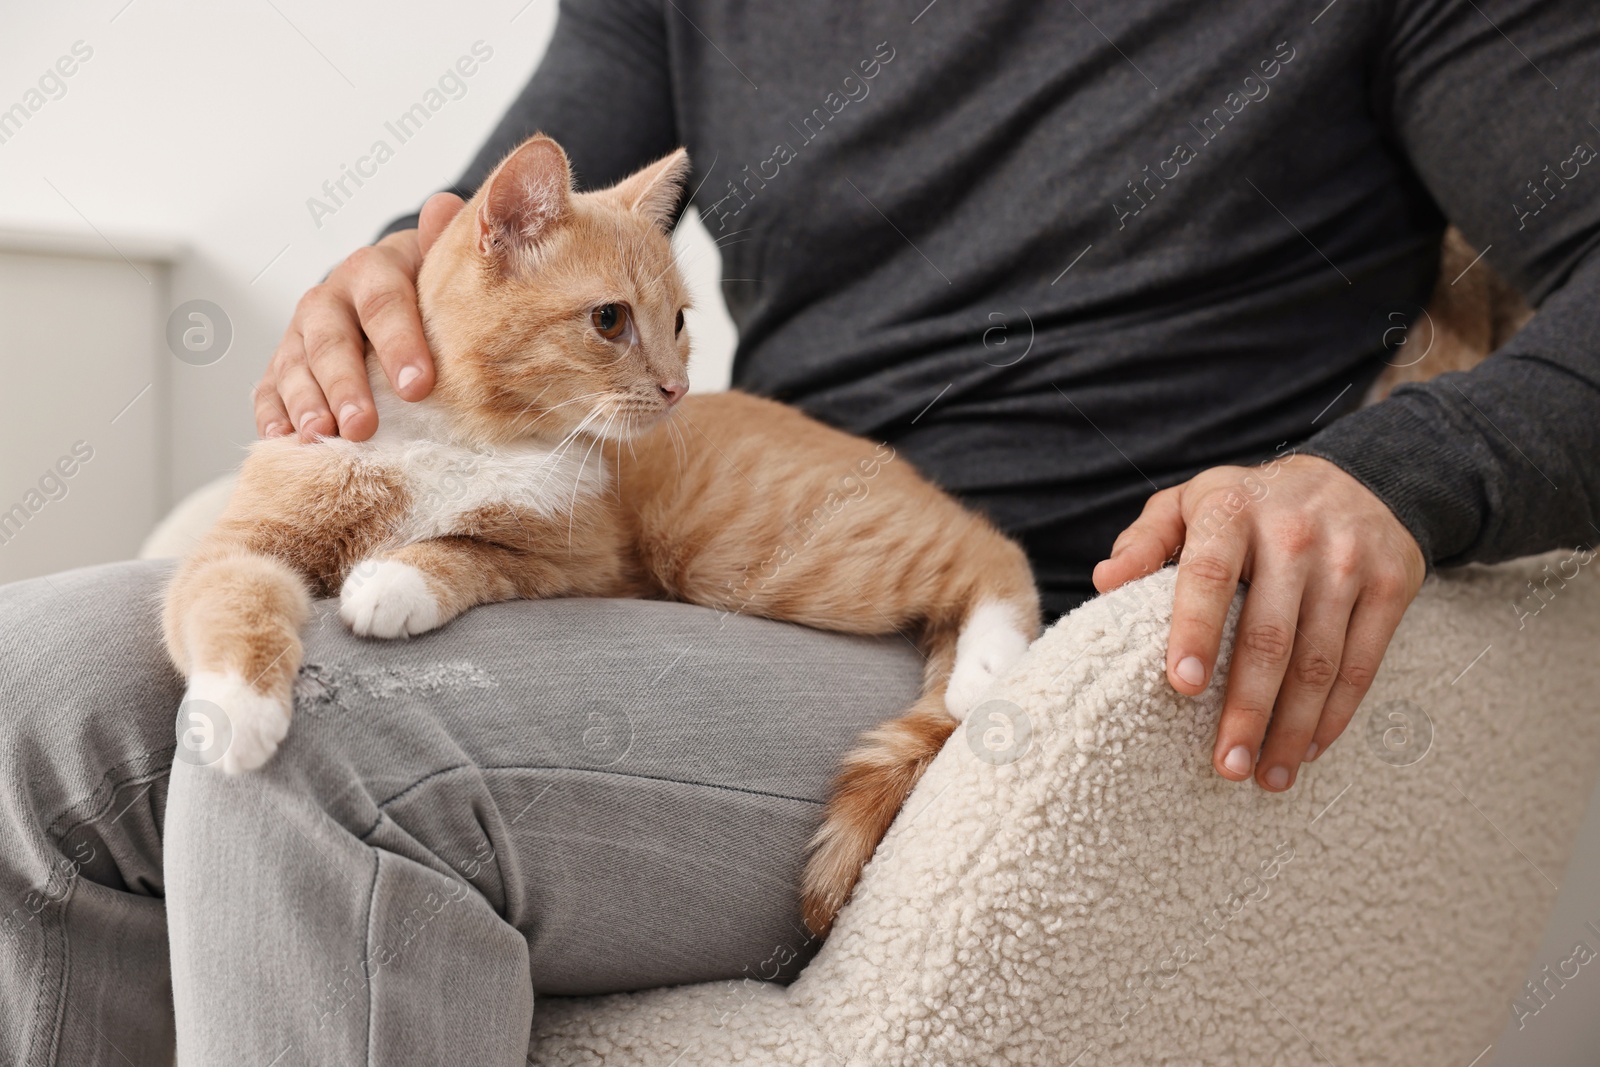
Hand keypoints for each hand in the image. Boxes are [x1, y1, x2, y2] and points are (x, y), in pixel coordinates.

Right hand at [253, 192, 465, 440]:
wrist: (391, 294)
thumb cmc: (426, 291)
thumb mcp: (440, 265)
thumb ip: (445, 244)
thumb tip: (445, 206)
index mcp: (372, 271)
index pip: (384, 302)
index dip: (399, 343)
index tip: (419, 386)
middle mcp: (330, 299)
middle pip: (332, 341)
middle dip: (345, 385)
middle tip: (362, 426)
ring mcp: (300, 335)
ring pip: (295, 366)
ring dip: (306, 404)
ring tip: (321, 437)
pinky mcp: (282, 367)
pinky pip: (268, 390)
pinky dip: (272, 416)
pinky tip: (283, 442)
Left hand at [1093, 454, 1424, 791]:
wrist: (1358, 477)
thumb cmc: (1248, 507)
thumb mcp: (1189, 503)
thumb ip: (1145, 541)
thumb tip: (1104, 581)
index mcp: (1232, 511)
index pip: (1208, 575)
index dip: (1196, 630)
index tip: (1183, 685)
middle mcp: (1294, 533)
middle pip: (1270, 635)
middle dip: (1247, 708)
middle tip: (1227, 764)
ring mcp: (1349, 560)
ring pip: (1320, 661)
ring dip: (1292, 727)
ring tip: (1266, 776)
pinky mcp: (1393, 585)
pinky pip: (1363, 663)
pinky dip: (1335, 714)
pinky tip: (1308, 747)